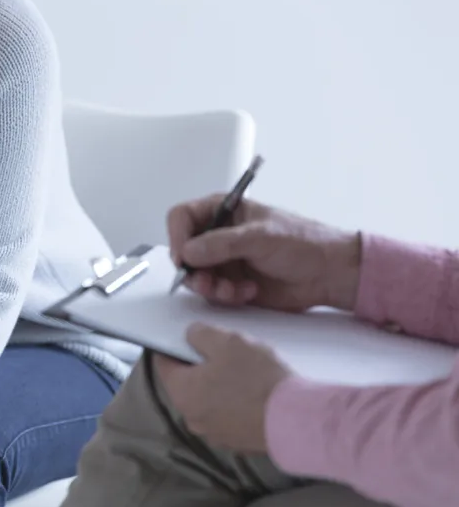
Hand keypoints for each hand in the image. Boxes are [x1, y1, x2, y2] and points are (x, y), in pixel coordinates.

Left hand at [153, 323, 291, 453]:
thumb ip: (200, 334)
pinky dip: (235, 403)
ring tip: (243, 370)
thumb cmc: (255, 378)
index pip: (164, 364)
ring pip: (209, 400)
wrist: (295, 421)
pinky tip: (254, 392)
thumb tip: (190, 335)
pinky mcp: (236, 442)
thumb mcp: (227, 342)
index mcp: (181, 393)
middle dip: (201, 365)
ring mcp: (214, 433)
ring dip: (219, 385)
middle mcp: (191, 417)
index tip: (186, 336)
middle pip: (187, 383)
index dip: (172, 346)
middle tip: (223, 351)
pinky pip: (228, 415)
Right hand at [167, 194, 361, 312]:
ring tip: (231, 290)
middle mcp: (219, 234)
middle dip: (193, 269)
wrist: (329, 274)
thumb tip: (188, 251)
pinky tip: (247, 292)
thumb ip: (221, 243)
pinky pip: (212, 293)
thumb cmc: (304, 242)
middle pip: (183, 250)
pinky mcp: (231, 282)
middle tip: (206, 281)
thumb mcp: (260, 236)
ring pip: (195, 275)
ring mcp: (224, 260)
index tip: (183, 256)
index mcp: (224, 210)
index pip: (182, 217)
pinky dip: (226, 296)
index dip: (177, 236)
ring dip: (210, 287)